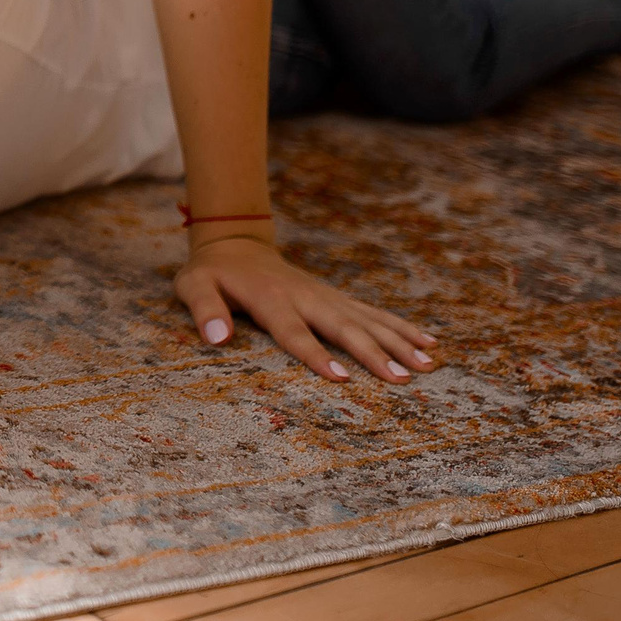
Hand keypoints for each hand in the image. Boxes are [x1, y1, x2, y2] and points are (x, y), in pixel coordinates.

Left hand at [174, 235, 437, 384]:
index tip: (342, 378)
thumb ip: (204, 310)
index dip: (317, 355)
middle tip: (402, 378)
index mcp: (270, 299)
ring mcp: (324, 295)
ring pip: (366, 319)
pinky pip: (372, 311)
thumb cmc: (211, 273)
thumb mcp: (193, 286)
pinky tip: (427, 342)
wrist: (235, 242)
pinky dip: (400, 326)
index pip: (295, 331)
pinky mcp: (335, 297)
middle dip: (373, 353)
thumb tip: (216, 339)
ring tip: (427, 366)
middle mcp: (305, 296)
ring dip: (397, 341)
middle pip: (342, 326)